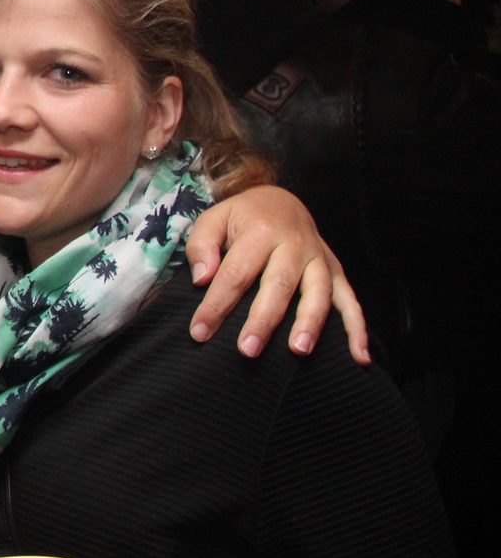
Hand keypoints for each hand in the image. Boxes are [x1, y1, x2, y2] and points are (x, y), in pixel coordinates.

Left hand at [184, 184, 368, 363]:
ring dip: (310, 323)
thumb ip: (202, 247)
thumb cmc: (241, 219)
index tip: (199, 332)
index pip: (235, 273)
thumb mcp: (213, 220)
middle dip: (263, 320)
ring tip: (298, 350)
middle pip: (278, 285)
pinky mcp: (335, 271)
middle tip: (247, 350)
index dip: (216, 305)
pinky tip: (358, 356)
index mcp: (261, 231)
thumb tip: (202, 279)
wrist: (281, 201)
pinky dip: (357, 328)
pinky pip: (351, 300)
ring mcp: (319, 259)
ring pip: (318, 293)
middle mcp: (294, 244)